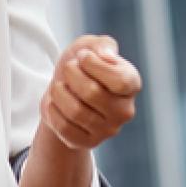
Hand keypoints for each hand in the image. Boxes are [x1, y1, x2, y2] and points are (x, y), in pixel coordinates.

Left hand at [39, 35, 141, 150]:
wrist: (64, 90)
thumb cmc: (81, 66)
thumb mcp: (90, 46)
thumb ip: (102, 45)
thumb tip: (107, 56)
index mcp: (132, 84)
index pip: (120, 80)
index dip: (94, 65)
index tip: (83, 56)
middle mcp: (125, 110)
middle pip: (92, 93)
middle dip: (71, 74)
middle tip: (68, 68)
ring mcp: (108, 130)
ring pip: (76, 111)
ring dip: (59, 92)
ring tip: (59, 85)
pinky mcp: (88, 142)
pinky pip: (64, 127)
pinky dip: (53, 110)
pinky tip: (56, 103)